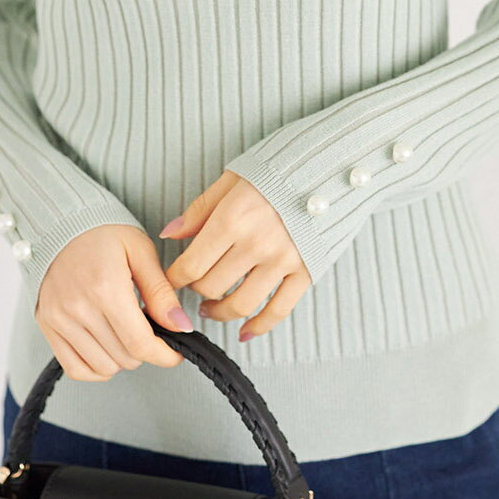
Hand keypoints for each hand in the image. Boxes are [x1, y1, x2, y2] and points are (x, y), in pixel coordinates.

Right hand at [33, 224, 192, 379]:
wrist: (61, 223)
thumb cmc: (104, 234)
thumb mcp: (141, 252)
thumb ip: (161, 292)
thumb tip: (181, 325)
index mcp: (105, 287)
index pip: (139, 343)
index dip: (164, 355)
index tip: (175, 353)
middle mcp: (78, 307)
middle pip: (124, 358)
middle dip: (145, 350)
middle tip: (149, 329)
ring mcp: (59, 319)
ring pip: (103, 368)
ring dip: (123, 359)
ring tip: (126, 333)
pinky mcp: (47, 325)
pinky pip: (75, 369)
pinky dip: (97, 368)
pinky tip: (107, 349)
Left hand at [160, 172, 312, 339]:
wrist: (328, 167)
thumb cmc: (277, 170)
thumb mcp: (232, 179)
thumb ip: (199, 210)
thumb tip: (169, 234)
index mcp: (232, 218)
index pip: (191, 265)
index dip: (175, 278)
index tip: (173, 279)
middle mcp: (255, 243)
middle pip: (211, 287)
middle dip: (196, 291)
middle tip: (194, 287)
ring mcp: (282, 260)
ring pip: (240, 304)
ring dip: (220, 313)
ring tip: (212, 309)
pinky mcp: (306, 271)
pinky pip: (278, 310)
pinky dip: (259, 326)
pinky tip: (245, 331)